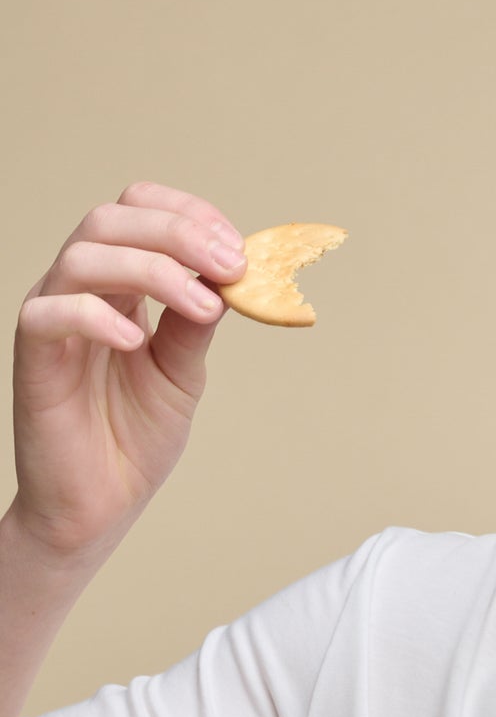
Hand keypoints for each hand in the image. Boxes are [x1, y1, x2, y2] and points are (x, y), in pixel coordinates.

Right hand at [11, 183, 246, 561]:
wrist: (100, 505)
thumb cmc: (134, 438)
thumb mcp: (182, 371)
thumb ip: (196, 321)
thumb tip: (230, 273)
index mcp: (118, 286)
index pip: (139, 211)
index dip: (189, 215)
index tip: (239, 249)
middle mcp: (81, 291)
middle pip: (112, 219)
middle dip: (179, 233)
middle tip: (231, 267)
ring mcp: (53, 319)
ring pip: (84, 255)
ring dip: (154, 269)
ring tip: (204, 307)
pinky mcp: (35, 358)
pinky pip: (50, 313)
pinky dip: (97, 315)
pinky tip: (137, 342)